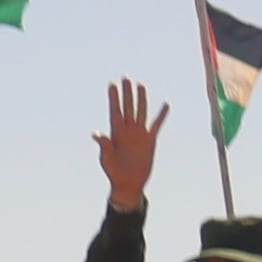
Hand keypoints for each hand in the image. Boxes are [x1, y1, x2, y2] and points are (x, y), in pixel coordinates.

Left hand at [95, 81, 163, 214]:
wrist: (128, 184)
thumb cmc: (114, 172)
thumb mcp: (107, 158)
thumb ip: (104, 145)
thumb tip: (96, 134)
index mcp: (116, 133)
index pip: (115, 111)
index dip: (113, 98)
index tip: (112, 84)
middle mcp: (127, 130)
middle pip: (128, 107)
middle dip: (126, 93)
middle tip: (125, 77)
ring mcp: (139, 134)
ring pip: (141, 111)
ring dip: (141, 99)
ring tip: (141, 84)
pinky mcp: (150, 140)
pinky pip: (157, 125)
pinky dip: (161, 115)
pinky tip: (165, 104)